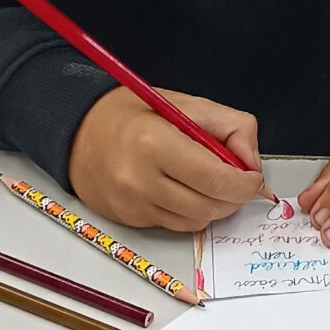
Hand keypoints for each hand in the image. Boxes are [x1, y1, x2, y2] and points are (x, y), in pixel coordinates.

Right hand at [68, 84, 265, 230]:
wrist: (78, 132)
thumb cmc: (132, 115)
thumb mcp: (185, 104)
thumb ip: (231, 126)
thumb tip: (252, 163)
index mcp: (155, 143)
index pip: (216, 179)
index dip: (245, 183)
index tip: (251, 177)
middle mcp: (140, 179)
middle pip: (209, 206)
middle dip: (233, 197)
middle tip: (235, 180)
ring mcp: (132, 204)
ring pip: (195, 221)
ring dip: (213, 206)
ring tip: (207, 182)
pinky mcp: (129, 219)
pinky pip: (175, 225)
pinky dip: (190, 212)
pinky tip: (182, 190)